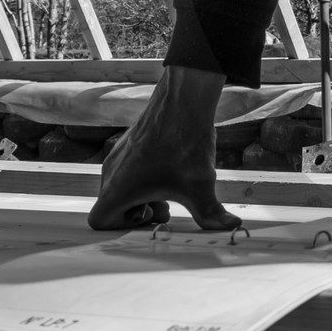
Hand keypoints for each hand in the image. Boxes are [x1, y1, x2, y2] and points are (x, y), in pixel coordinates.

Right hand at [87, 65, 241, 231]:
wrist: (184, 102)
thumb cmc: (185, 145)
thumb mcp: (200, 186)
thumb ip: (211, 214)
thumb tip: (233, 228)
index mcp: (118, 188)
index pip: (98, 220)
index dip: (122, 226)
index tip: (150, 214)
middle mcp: (111, 171)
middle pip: (113, 205)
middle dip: (140, 210)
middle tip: (167, 205)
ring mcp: (118, 155)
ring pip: (121, 186)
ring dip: (143, 194)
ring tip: (172, 186)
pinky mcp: (129, 142)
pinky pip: (127, 168)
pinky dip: (145, 176)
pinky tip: (173, 168)